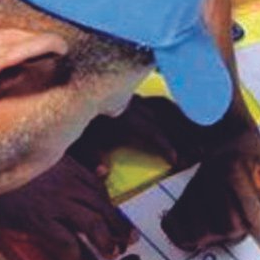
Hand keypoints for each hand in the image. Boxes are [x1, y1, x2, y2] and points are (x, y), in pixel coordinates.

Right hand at [0, 155, 135, 259]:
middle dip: (117, 225)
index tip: (120, 217)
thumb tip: (102, 168)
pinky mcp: (38, 218)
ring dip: (104, 240)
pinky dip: (73, 254)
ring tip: (110, 253)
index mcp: (70, 166)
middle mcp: (67, 183)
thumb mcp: (46, 153)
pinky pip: (63, 240)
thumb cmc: (7, 157)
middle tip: (126, 239)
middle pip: (101, 207)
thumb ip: (77, 161)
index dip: (112, 206)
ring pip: (91, 223)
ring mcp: (54, 201)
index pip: (100, 188)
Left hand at [71, 94, 209, 172]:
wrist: (63, 86)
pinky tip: (174, 111)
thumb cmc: (69, 120)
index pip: (150, 132)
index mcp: (121, 116)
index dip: (164, 146)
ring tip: (194, 128)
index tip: (176, 159)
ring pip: (161, 106)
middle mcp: (130, 104)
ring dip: (177, 118)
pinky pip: (154, 99)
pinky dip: (167, 107)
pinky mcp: (129, 91)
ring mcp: (131, 96)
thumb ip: (91, 156)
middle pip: (161, 119)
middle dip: (179, 133)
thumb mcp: (76, 140)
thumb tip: (105, 173)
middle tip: (197, 147)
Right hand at [161, 128, 259, 258]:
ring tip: (230, 217)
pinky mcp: (179, 203)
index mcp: (233, 168)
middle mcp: (208, 179)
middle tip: (248, 217)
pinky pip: (184, 235)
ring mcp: (191, 192)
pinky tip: (210, 225)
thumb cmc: (252, 154)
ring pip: (208, 235)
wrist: (223, 139)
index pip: (249, 211)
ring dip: (223, 235)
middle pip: (229, 227)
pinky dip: (197, 238)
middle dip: (244, 229)